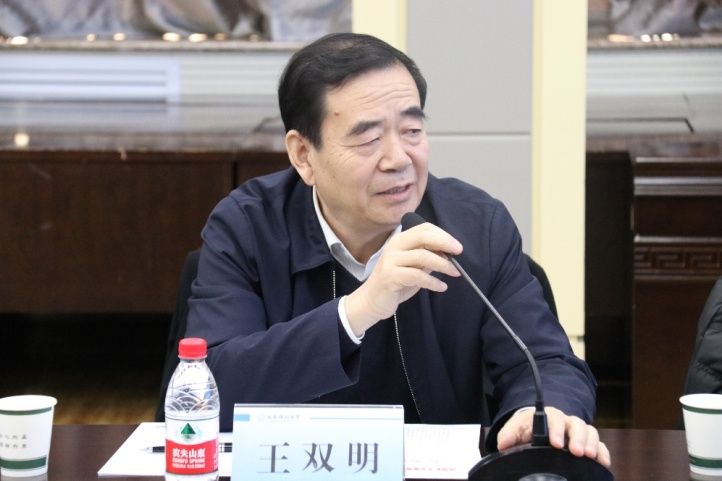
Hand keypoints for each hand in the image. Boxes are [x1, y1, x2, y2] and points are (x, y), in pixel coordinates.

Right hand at [344, 222, 461, 334]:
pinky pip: (417, 276)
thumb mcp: (414, 267)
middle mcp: (394, 247)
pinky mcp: (390, 276)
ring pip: (422, 256)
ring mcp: (391, 261)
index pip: (423, 229)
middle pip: (422, 237)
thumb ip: (428, 258)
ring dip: (442, 264)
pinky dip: (433, 281)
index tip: (457, 246)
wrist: (372, 301)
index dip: (442, 235)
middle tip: (459, 253)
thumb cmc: (395, 283)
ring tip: (455, 273)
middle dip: (444, 243)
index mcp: (400, 240)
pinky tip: (441, 287)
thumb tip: (449, 254)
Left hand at [496, 406, 610, 467]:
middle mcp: (566, 422)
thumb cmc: (527, 429)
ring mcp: (578, 432)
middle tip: (577, 452)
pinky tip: (603, 463)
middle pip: (576, 424)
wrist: (536, 427)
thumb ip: (509, 435)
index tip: (555, 443)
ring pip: (590, 432)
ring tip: (590, 456)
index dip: (556, 430)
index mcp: (548, 417)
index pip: (554, 419)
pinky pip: (600, 444)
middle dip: (577, 438)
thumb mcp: (516, 429)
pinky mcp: (587, 443)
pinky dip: (603, 452)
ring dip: (591, 444)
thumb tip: (503, 443)